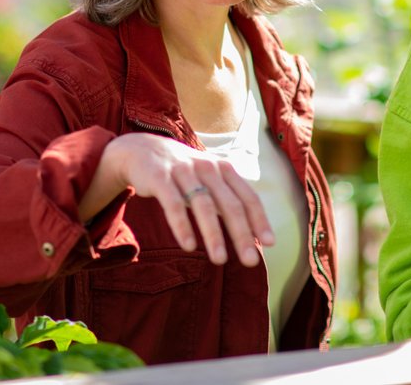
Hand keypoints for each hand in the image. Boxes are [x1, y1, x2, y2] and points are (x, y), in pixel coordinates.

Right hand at [87, 132, 274, 266]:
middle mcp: (207, 168)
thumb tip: (253, 233)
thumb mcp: (208, 179)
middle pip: (230, 204)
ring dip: (213, 234)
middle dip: (242, 233)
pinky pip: (172, 204)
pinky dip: (182, 225)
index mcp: (223, 169)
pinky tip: (188, 245)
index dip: (259, 220)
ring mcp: (183, 171)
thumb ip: (228, 200)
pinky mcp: (160, 177)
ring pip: (203, 205)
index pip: (247, 196)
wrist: (141, 150)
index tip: (269, 244)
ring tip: (220, 260)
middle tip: (250, 261)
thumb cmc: (183, 173)